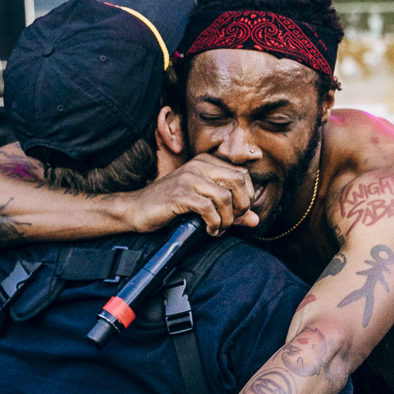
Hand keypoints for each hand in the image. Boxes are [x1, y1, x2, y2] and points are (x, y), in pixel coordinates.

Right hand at [130, 155, 258, 235]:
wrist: (136, 209)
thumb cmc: (169, 206)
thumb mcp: (202, 204)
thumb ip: (230, 210)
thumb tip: (256, 220)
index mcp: (205, 163)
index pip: (242, 175)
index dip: (247, 197)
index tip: (238, 214)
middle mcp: (198, 166)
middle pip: (239, 181)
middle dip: (242, 206)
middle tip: (232, 221)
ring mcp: (189, 178)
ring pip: (226, 196)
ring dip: (228, 219)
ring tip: (219, 228)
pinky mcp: (180, 194)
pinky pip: (209, 208)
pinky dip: (214, 223)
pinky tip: (209, 230)